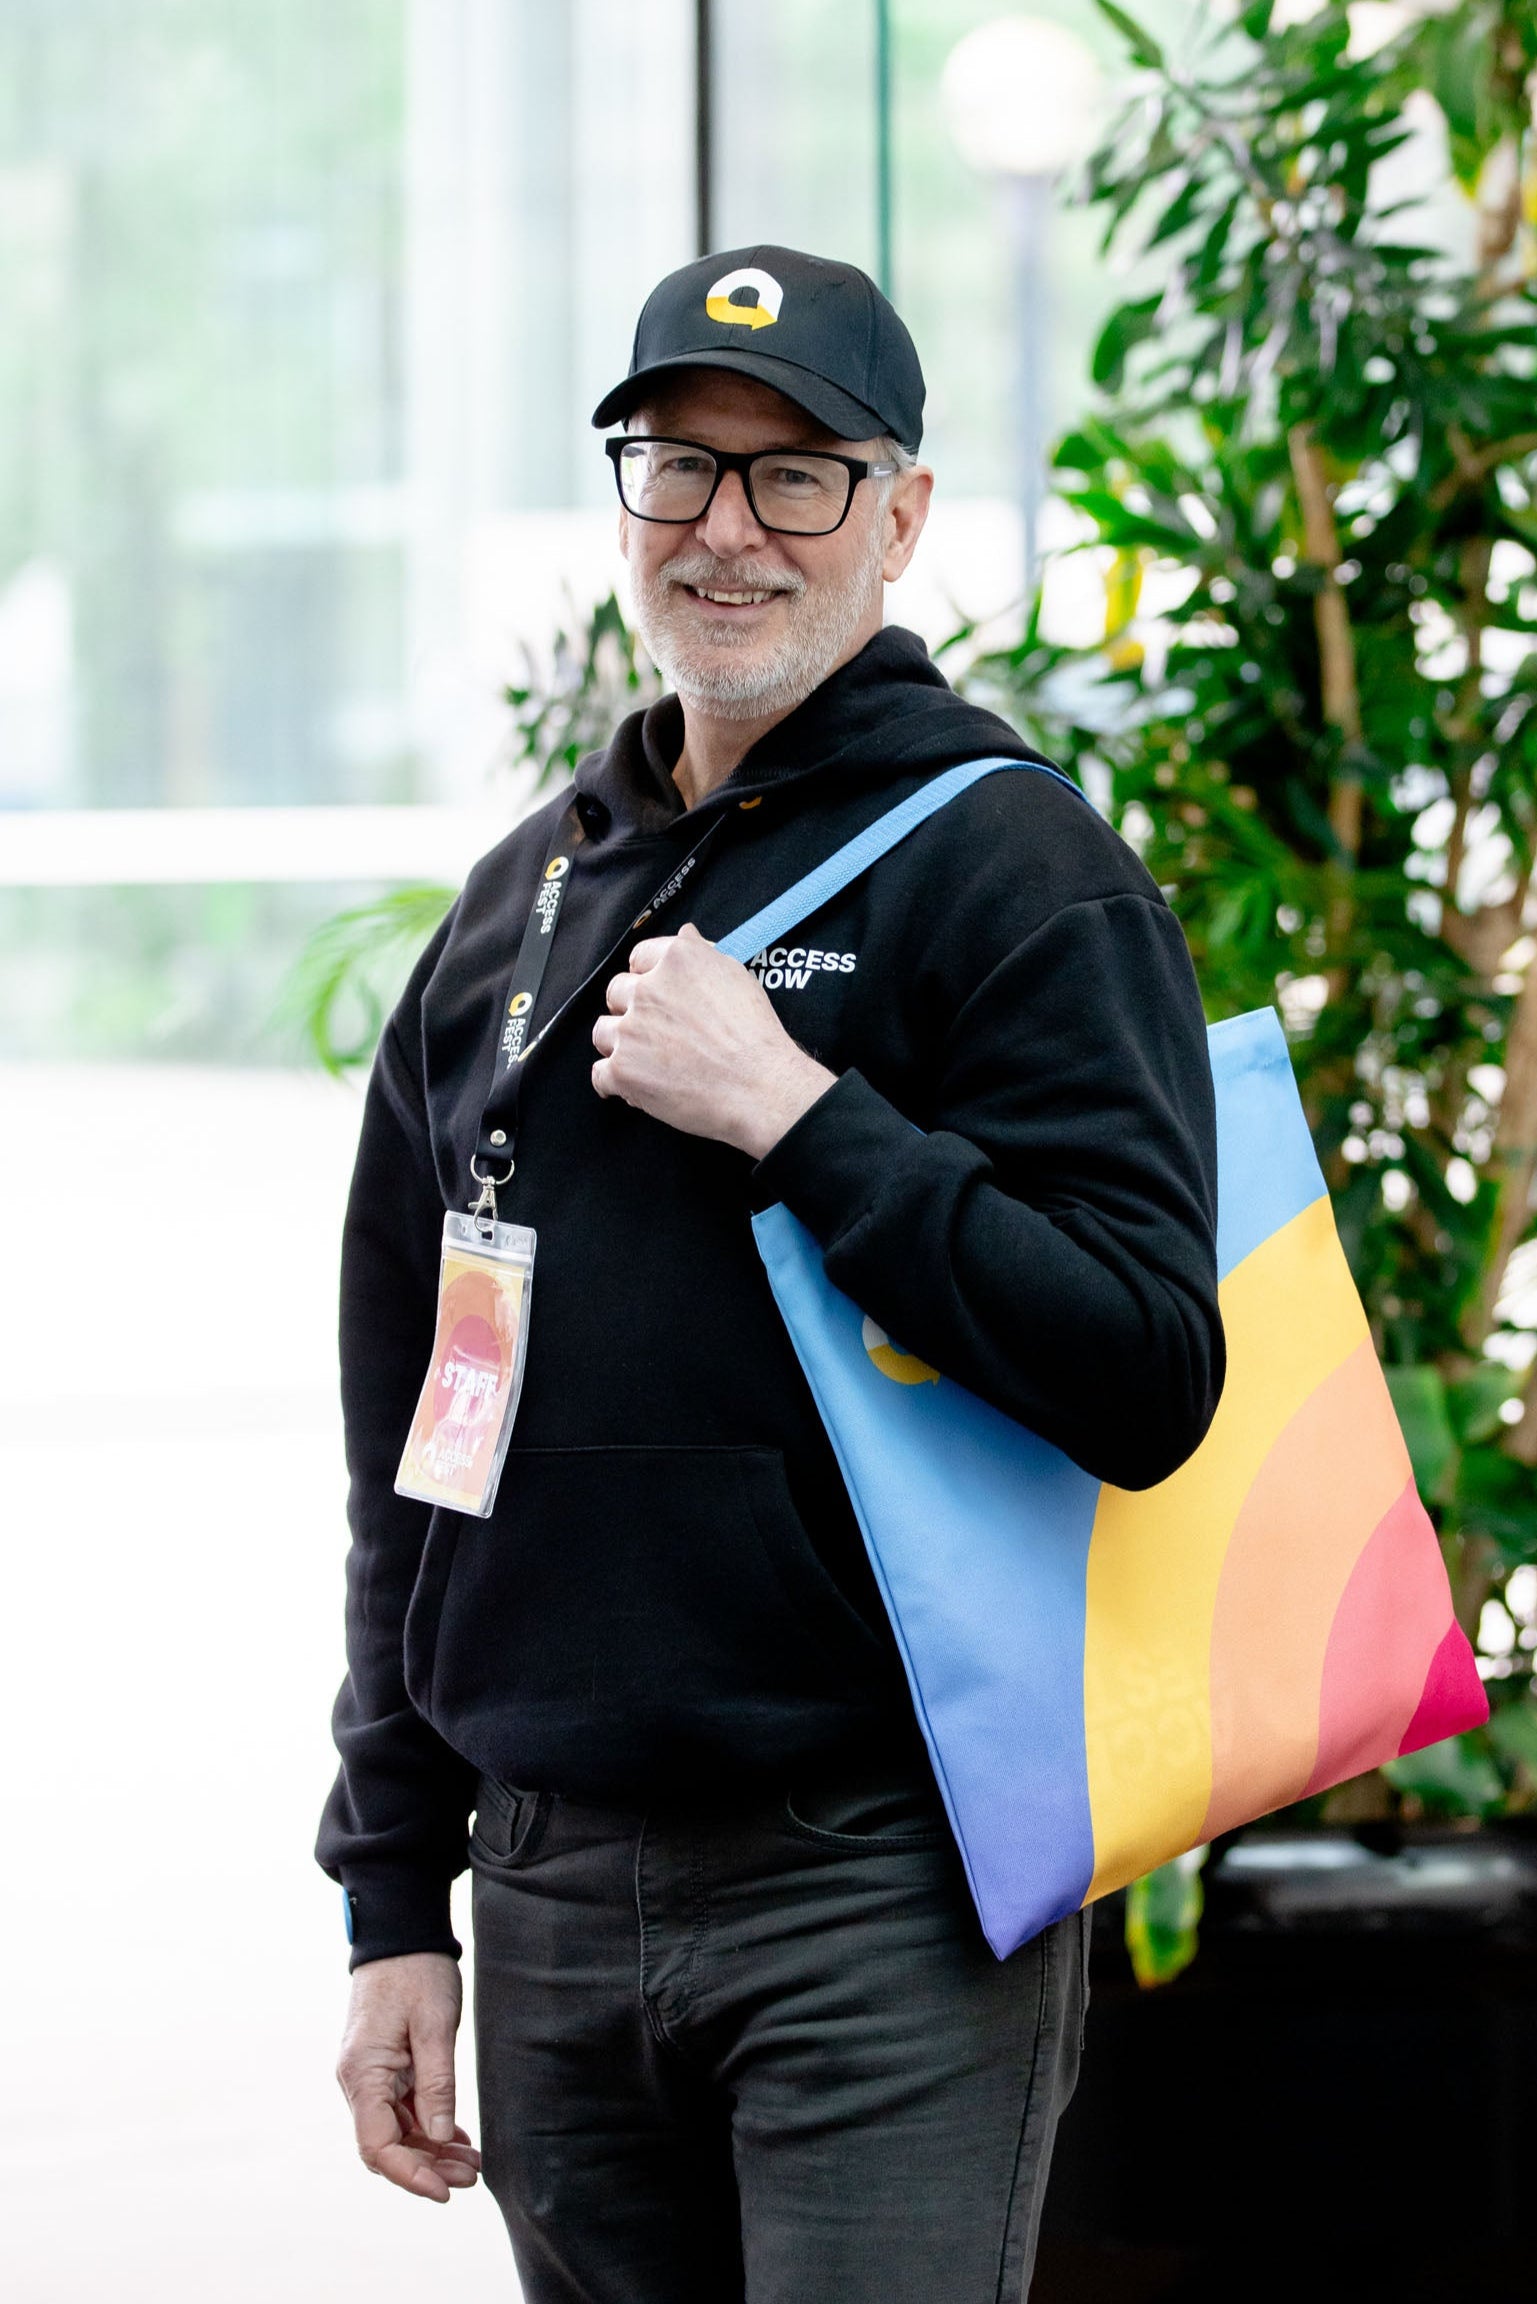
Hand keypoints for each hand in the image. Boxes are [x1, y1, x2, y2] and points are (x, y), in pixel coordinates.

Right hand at [336, 1951, 479, 2203]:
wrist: (400, 1934)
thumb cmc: (417, 1972)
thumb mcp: (434, 2025)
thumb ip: (436, 2084)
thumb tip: (438, 2137)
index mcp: (362, 2073)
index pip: (378, 2146)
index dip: (410, 2175)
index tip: (445, 2191)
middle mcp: (357, 2081)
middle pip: (386, 2145)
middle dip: (427, 2168)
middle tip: (471, 2177)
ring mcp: (368, 2076)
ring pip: (396, 2131)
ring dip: (430, 2151)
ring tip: (471, 2164)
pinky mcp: (382, 2068)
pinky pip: (400, 2110)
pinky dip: (427, 2127)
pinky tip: (457, 2138)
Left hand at [592, 922, 836, 1158]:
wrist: (758, 1086)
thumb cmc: (755, 1035)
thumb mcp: (737, 977)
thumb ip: (703, 953)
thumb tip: (685, 933)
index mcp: (676, 960)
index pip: (639, 958)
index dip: (647, 977)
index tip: (656, 994)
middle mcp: (647, 989)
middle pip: (617, 992)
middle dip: (630, 1010)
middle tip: (655, 1030)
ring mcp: (630, 1031)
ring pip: (603, 1032)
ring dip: (619, 1045)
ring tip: (645, 1061)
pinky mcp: (622, 1070)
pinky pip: (600, 1075)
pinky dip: (614, 1083)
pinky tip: (633, 1087)